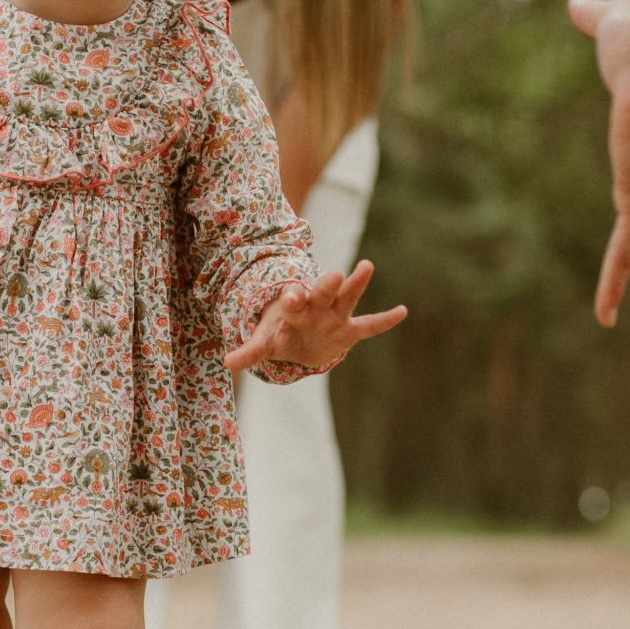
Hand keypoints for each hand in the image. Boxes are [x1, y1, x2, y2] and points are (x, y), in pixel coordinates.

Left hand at [223, 260, 407, 374]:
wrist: (297, 339)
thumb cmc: (280, 333)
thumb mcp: (265, 342)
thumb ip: (250, 351)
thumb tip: (227, 363)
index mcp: (293, 306)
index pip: (293, 300)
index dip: (292, 299)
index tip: (292, 297)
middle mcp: (316, 305)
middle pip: (321, 292)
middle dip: (326, 285)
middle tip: (334, 275)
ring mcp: (335, 315)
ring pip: (346, 297)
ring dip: (355, 284)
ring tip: (366, 266)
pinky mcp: (349, 330)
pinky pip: (369, 326)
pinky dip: (384, 321)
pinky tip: (402, 311)